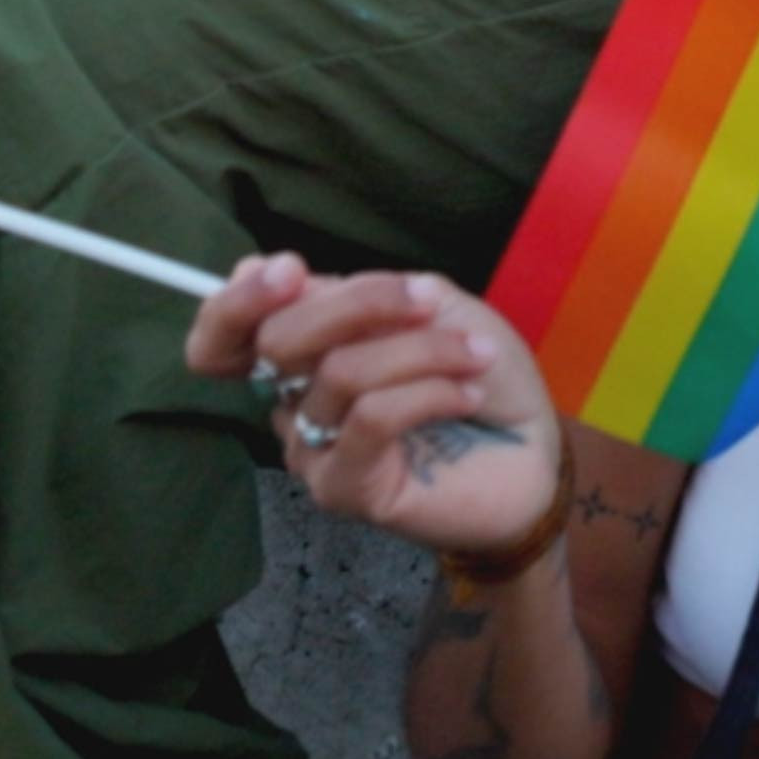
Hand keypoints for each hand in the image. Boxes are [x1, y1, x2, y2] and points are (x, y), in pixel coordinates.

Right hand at [188, 258, 566, 554]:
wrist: (535, 451)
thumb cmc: (479, 372)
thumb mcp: (430, 307)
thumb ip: (364, 293)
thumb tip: (299, 281)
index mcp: (305, 352)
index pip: (222, 335)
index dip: (238, 299)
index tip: (292, 270)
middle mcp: (293, 402)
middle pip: (278, 340)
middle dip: (361, 302)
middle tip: (428, 300)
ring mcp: (312, 450)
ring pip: (341, 373)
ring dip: (423, 349)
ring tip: (476, 354)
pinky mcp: (343, 488)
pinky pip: (370, 419)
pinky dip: (429, 390)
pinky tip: (468, 393)